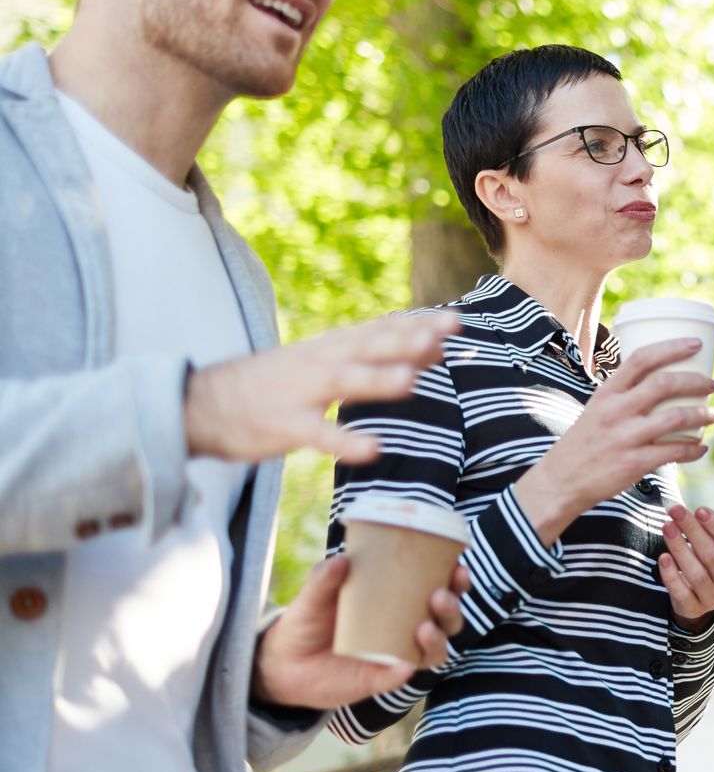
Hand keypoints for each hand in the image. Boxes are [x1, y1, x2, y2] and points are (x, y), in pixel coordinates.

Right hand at [186, 312, 458, 462]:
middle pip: (370, 346)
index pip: (379, 330)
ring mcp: (300, 393)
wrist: (199, 403)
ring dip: (378, 379)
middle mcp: (319, 362)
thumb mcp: (322, 362)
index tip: (457, 321)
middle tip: (449, 332)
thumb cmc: (274, 384)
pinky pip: (317, 435)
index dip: (417, 325)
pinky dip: (344, 441)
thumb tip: (432, 347)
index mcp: (331, 348)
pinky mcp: (282, 426)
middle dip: (409, 338)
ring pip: (344, 382)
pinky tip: (373, 449)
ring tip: (413, 380)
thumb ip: (372, 356)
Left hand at [252, 554, 471, 709]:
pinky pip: (402, 675)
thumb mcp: (313, 595)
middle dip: (452, 607)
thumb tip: (342, 559)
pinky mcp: (382, 679)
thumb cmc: (306, 621)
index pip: (438, 586)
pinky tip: (404, 665)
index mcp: (398, 599)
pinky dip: (407, 669)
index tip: (459, 569)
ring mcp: (397, 654)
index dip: (456, 580)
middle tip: (439, 596)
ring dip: (438, 639)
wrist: (284, 663)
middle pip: (446, 619)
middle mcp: (406, 627)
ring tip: (425, 629)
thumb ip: (325, 577)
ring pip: (436, 649)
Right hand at [515, 337, 713, 544]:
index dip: (672, 348)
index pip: (641, 359)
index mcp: (607, 392)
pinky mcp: (634, 463)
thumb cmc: (585, 442)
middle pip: (664, 384)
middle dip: (695, 381)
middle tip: (712, 384)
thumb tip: (660, 381)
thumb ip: (623, 394)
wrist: (561, 481)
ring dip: (702, 415)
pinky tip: (701, 447)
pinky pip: (674, 451)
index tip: (696, 344)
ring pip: (676, 417)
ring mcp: (625, 437)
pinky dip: (694, 449)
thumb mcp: (596, 408)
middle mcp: (616, 411)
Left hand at [660, 503, 713, 630]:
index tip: (700, 510)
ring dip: (679, 548)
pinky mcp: (693, 608)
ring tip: (667, 527)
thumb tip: (682, 509)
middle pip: (712, 556)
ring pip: (696, 573)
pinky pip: (681, 592)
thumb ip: (706, 530)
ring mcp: (713, 599)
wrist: (700, 597)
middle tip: (676, 511)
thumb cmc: (709, 560)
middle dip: (692, 530)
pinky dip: (671, 574)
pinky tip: (663, 557)